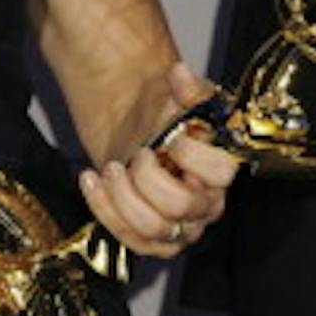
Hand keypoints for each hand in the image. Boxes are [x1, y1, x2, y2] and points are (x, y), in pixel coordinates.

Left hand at [77, 63, 241, 259]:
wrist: (140, 139)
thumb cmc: (168, 123)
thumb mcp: (184, 99)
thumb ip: (188, 87)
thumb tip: (179, 74)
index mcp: (220, 172)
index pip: (221, 173)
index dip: (193, 155)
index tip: (173, 137)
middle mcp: (205, 206)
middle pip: (181, 205)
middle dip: (149, 177)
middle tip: (139, 154)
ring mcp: (179, 229)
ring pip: (151, 228)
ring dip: (122, 196)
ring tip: (112, 169)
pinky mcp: (151, 242)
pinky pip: (127, 239)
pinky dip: (103, 208)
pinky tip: (93, 180)